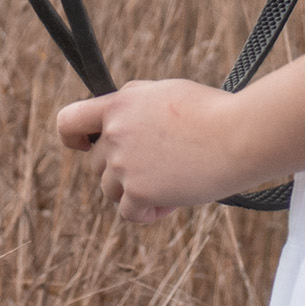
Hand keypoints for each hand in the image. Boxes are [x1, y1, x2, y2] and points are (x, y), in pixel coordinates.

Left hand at [57, 79, 246, 222]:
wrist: (236, 135)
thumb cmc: (210, 111)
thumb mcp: (165, 92)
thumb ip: (134, 102)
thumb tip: (117, 116)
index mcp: (119, 104)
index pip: (69, 121)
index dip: (73, 138)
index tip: (87, 146)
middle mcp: (114, 133)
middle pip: (98, 165)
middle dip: (123, 170)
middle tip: (161, 166)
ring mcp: (124, 164)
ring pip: (111, 191)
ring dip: (136, 192)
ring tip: (172, 182)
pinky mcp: (138, 192)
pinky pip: (129, 213)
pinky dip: (149, 212)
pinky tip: (173, 201)